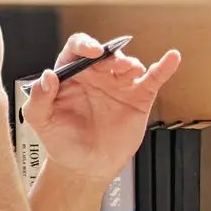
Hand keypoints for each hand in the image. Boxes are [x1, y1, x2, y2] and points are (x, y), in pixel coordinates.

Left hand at [24, 34, 181, 181]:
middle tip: (112, 64)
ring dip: (130, 63)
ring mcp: (118, 86)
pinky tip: (171, 58)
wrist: (84, 166)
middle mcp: (95, 76)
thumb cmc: (60, 141)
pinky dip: (163, 67)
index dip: (84, 44)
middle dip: (110, 55)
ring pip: (128, 65)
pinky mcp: (137, 98)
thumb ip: (38, 98)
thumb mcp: (40, 120)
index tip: (91, 51)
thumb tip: (47, 76)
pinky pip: (152, 79)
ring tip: (130, 70)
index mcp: (71, 75)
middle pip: (106, 54)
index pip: (77, 49)